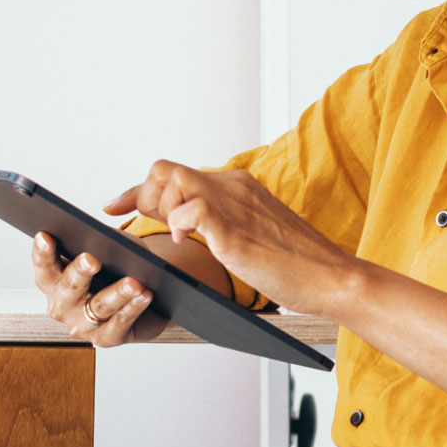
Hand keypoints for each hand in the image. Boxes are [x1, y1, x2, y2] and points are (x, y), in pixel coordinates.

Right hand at [30, 232, 162, 347]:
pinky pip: (120, 322)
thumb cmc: (117, 270)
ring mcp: (81, 325)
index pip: (44, 265)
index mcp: (53, 281)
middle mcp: (62, 305)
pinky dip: (133, 308)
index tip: (45, 236)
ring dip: (117, 293)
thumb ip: (100, 244)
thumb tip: (104, 239)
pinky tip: (145, 295)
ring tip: (133, 282)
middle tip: (91, 259)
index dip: (43, 251)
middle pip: (69, 287)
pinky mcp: (105, 339)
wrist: (142, 303)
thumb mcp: (107, 251)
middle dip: (80, 271)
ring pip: (99, 306)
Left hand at [102, 161, 362, 313]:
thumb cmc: (294, 265)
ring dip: (158, 207)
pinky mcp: (235, 230)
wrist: (331, 277)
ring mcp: (234, 205)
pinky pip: (192, 210)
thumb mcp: (250, 234)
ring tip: (170, 234)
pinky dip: (178, 223)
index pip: (175, 173)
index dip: (138, 190)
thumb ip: (221, 223)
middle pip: (165, 170)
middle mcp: (232, 187)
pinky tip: (182, 240)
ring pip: (173, 179)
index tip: (115, 207)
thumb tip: (185, 226)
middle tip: (140, 226)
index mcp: (236, 186)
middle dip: (143, 197)